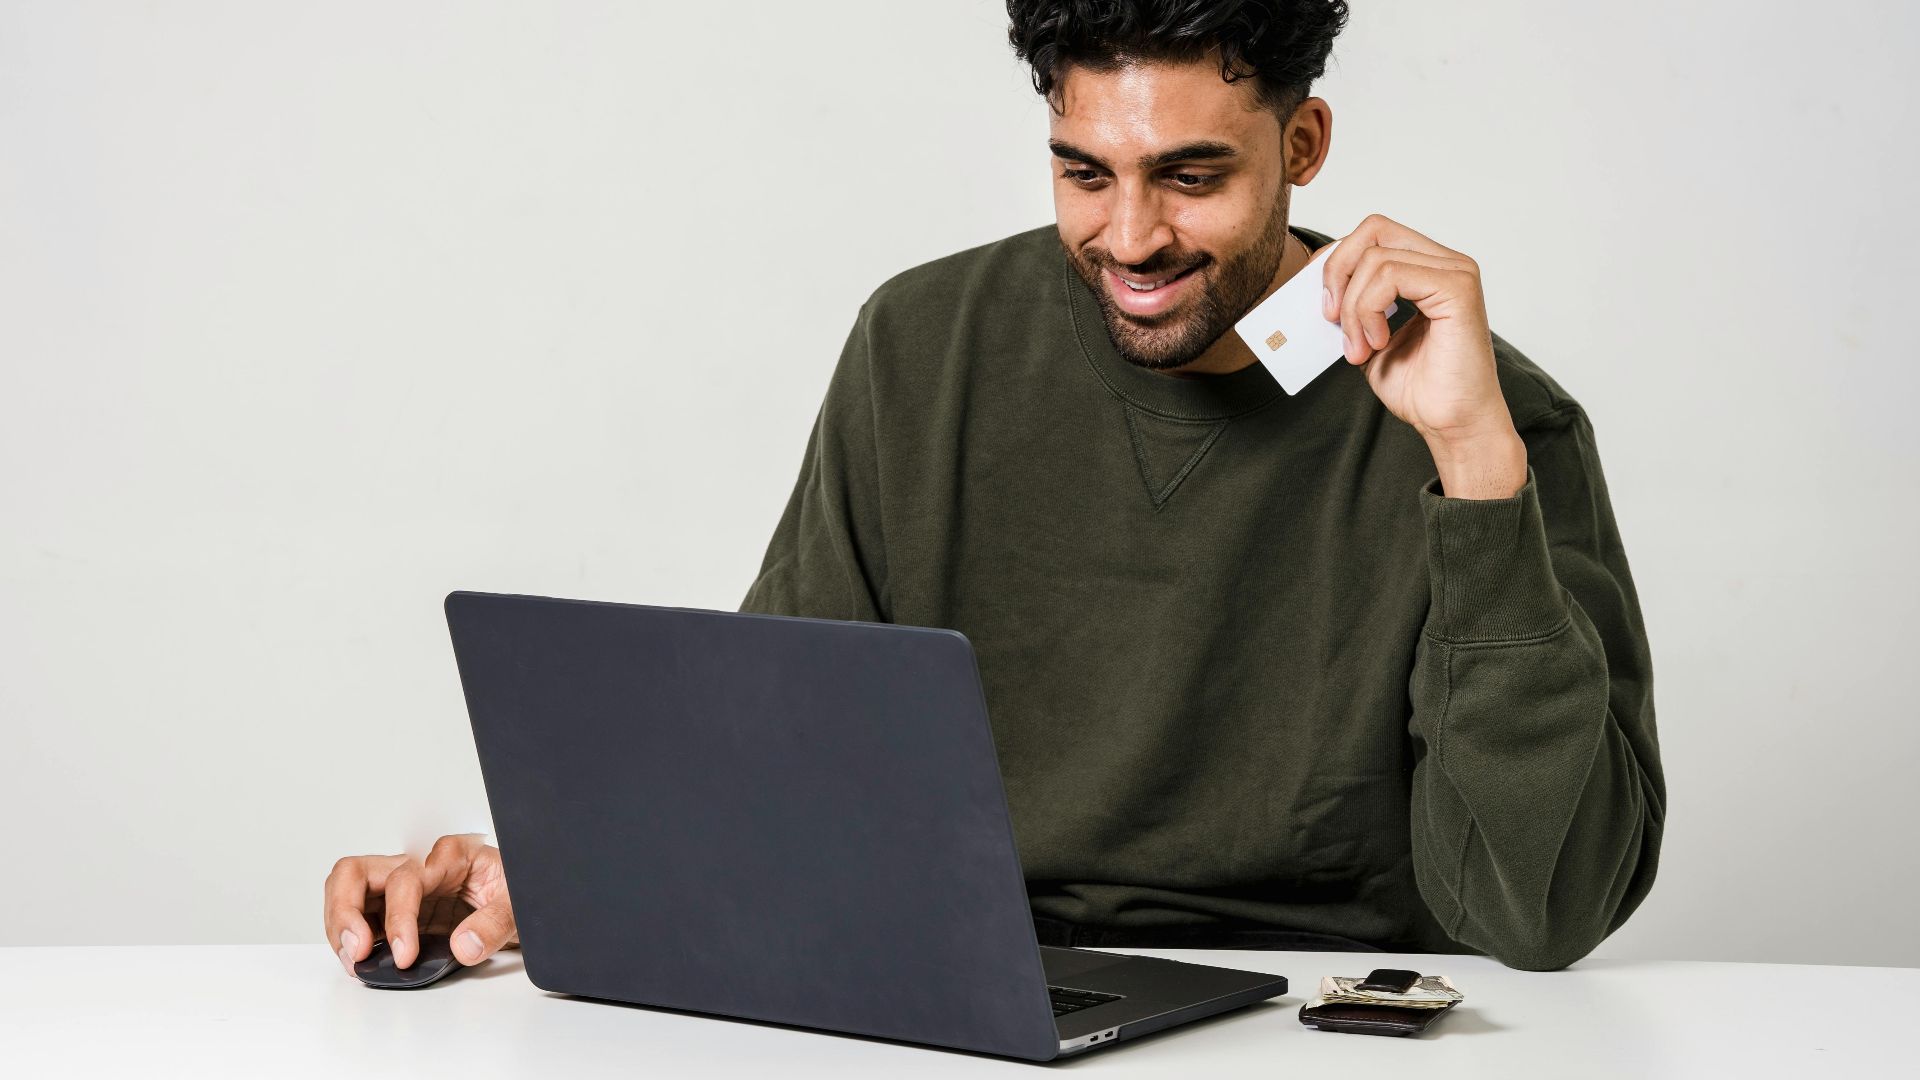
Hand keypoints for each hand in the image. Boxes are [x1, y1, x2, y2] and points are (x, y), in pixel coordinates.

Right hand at [323, 833, 516, 976]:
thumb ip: (494, 923)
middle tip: (356, 951)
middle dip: (345, 912)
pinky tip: (360, 960)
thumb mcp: (519, 904)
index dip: (398, 919)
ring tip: (354, 961)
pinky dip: (349, 938)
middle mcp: (418, 865)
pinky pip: (359, 916)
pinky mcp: (397, 910)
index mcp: (450, 855)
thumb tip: (463, 945)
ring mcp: (403, 888)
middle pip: (356, 872)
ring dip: (340, 926)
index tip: (404, 954)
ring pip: (347, 891)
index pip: (405, 880)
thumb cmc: (521, 892)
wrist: (529, 900)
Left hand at [1320, 214, 1525, 498]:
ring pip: (1376, 258)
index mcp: (1427, 269)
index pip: (1373, 234)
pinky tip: (1378, 343)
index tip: (1325, 308)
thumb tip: (1317, 285)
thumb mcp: (1367, 338)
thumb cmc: (1420, 388)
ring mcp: (1455, 272)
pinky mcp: (1458, 288)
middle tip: (1331, 318)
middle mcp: (1446, 263)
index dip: (1337, 262)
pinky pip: (1391, 276)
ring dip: (1353, 308)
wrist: (1451, 424)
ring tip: (1361, 348)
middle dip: (1338, 271)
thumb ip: (1351, 307)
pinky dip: (1369, 311)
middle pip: (1373, 228)